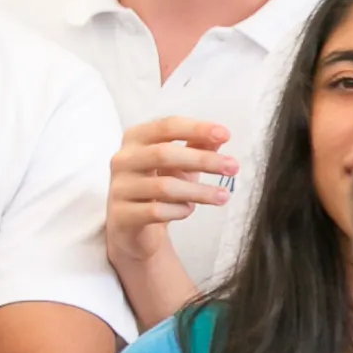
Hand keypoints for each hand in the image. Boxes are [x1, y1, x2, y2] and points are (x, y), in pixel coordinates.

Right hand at [101, 118, 236, 249]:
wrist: (131, 226)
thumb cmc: (157, 186)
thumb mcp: (180, 164)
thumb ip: (196, 147)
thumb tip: (219, 136)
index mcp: (135, 138)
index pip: (166, 126)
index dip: (196, 129)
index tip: (226, 135)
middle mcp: (122, 159)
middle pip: (164, 153)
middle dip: (203, 160)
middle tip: (233, 167)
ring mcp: (119, 188)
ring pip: (163, 186)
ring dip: (199, 191)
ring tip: (223, 196)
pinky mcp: (122, 215)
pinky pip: (156, 211)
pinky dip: (178, 210)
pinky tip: (189, 210)